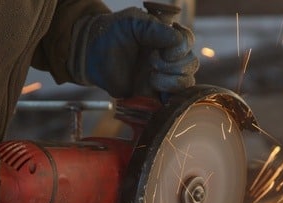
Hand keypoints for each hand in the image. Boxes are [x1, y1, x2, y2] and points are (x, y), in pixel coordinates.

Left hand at [69, 7, 198, 97]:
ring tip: (150, 78)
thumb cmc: (112, 33)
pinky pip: (173, 100)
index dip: (181, 49)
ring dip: (171, 82)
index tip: (164, 52)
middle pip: (190, 64)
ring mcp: (163, 76)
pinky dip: (169, 98)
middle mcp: (168, 57)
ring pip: (186, 82)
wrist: (92, 54)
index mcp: (166, 37)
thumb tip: (178, 40)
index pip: (187, 42)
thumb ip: (155, 29)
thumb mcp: (133, 23)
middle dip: (174, 66)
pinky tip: (154, 90)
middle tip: (151, 63)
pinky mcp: (155, 94)